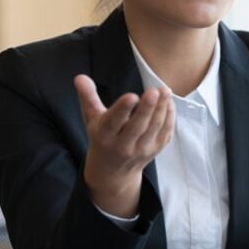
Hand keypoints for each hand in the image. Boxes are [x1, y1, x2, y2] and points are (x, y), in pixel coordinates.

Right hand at [76, 74, 174, 216]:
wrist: (113, 172)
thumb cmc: (101, 138)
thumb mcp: (91, 119)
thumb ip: (88, 97)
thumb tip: (80, 77)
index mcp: (104, 136)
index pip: (114, 122)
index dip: (123, 110)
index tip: (132, 96)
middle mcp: (123, 146)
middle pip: (137, 126)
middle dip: (146, 108)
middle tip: (153, 91)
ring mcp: (142, 149)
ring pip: (154, 128)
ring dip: (161, 108)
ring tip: (164, 90)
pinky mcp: (156, 150)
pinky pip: (165, 132)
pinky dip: (169, 116)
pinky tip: (168, 100)